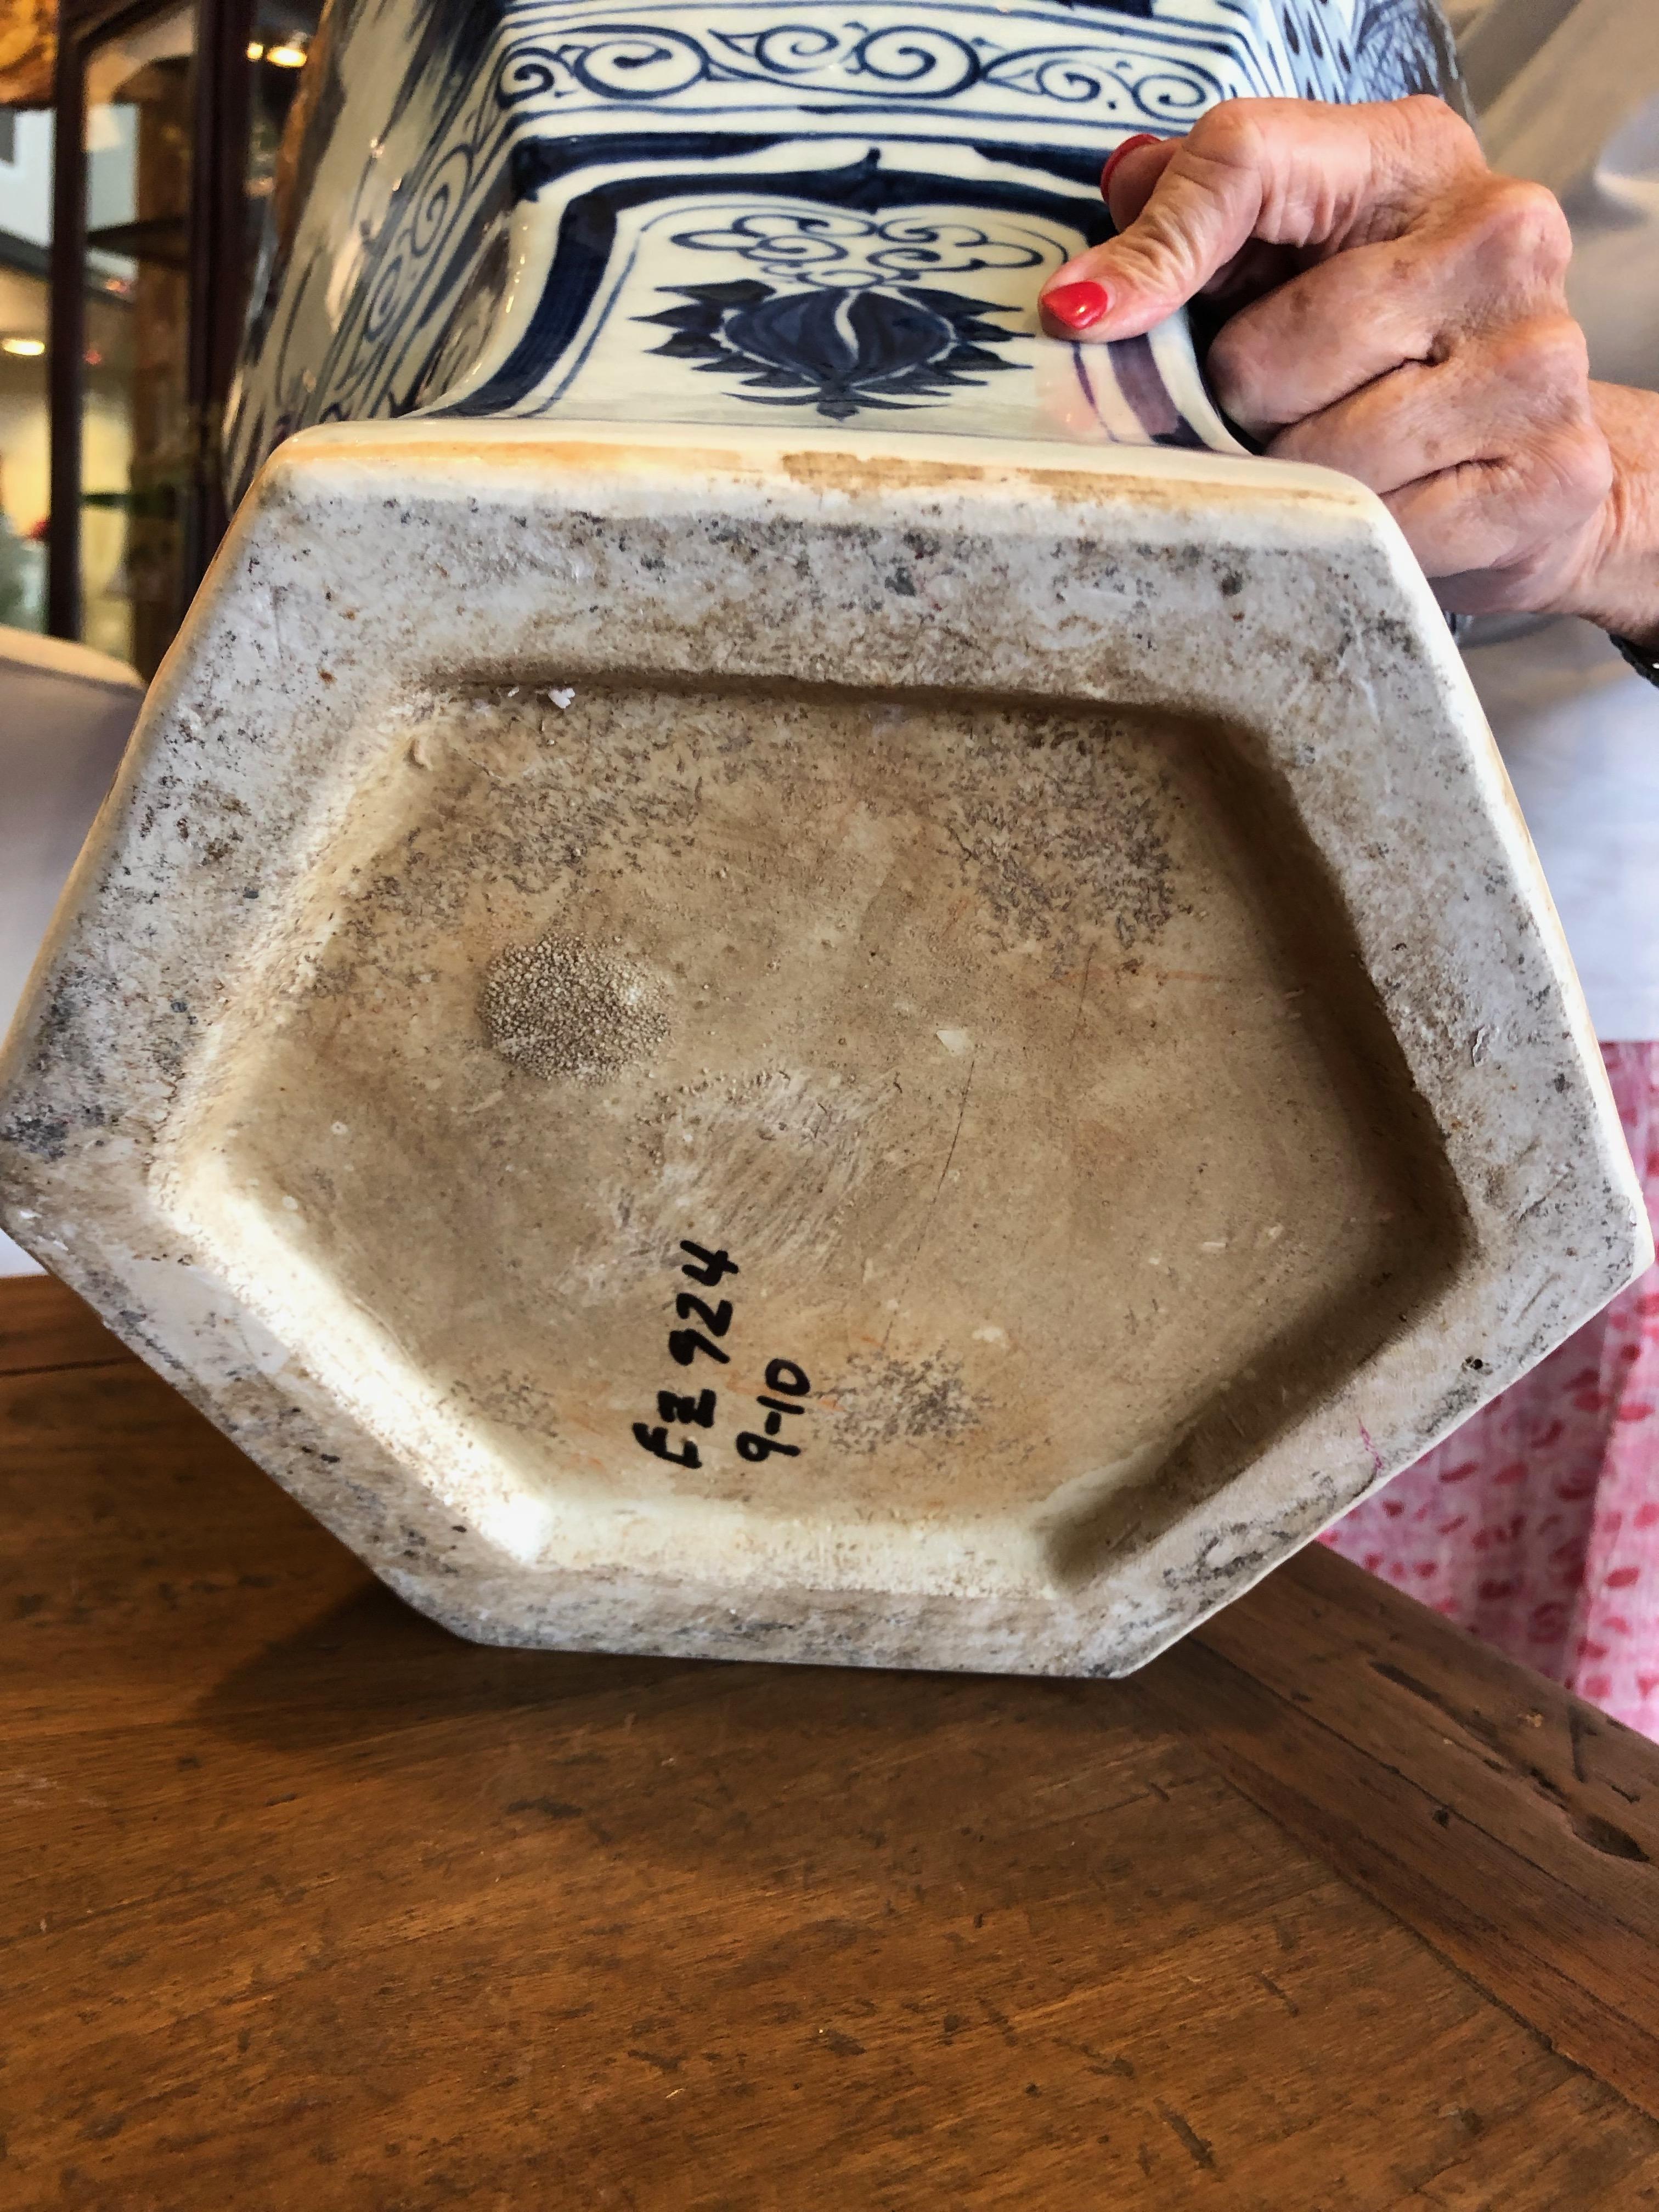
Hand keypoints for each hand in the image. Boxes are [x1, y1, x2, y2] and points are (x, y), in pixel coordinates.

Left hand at [1040, 97, 1658, 636]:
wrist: (1536, 458)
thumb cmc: (1387, 350)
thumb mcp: (1291, 262)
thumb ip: (1191, 238)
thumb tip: (1081, 298)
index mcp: (1415, 161)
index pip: (1246, 163)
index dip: (1156, 256)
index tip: (1083, 323)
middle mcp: (1498, 241)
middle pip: (1264, 359)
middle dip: (1242, 411)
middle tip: (1273, 418)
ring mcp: (1533, 361)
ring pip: (1318, 463)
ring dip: (1292, 489)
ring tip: (1325, 466)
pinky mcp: (1547, 475)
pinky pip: (1381, 535)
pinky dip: (1355, 547)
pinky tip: (1379, 520)